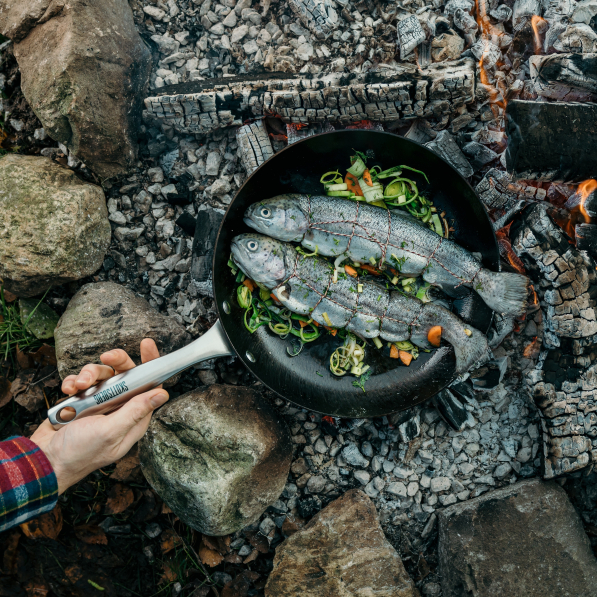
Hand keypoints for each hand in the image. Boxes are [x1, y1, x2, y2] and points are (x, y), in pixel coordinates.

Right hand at [31, 339, 168, 493]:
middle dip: (116, 362)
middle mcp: (119, 408)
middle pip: (125, 374)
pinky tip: (68, 390)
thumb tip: (162, 394)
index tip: (147, 345)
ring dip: (89, 374)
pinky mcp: (81, 401)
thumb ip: (135, 411)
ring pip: (102, 375)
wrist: (43, 461)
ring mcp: (99, 403)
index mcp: (133, 417)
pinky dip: (74, 381)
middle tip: (106, 357)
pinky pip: (81, 381)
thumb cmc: (79, 453)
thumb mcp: (110, 431)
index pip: (150, 386)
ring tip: (79, 385)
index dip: (150, 365)